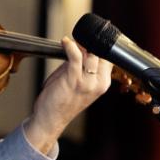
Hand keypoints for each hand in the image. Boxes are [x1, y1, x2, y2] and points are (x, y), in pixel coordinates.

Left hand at [23, 35, 111, 153]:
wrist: (51, 120)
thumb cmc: (62, 101)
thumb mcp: (77, 82)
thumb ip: (81, 65)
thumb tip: (80, 46)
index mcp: (103, 83)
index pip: (108, 57)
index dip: (99, 47)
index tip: (89, 39)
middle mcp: (98, 83)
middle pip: (101, 54)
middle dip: (90, 44)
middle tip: (79, 39)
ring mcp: (87, 83)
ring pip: (90, 54)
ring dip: (80, 45)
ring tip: (70, 43)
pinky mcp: (73, 80)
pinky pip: (76, 57)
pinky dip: (70, 46)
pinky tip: (65, 42)